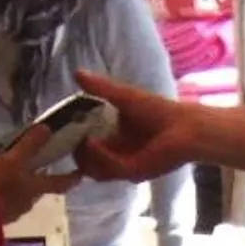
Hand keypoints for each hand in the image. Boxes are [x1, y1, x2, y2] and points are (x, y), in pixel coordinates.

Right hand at [0, 134, 79, 228]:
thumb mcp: (13, 160)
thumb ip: (29, 145)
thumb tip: (48, 129)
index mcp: (37, 189)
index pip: (62, 183)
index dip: (73, 177)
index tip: (81, 172)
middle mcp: (30, 202)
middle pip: (41, 189)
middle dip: (41, 178)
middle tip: (38, 166)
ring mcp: (15, 211)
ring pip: (23, 195)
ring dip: (21, 185)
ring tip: (12, 173)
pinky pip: (7, 202)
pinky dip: (6, 193)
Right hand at [74, 69, 204, 181]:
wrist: (185, 126)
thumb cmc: (158, 110)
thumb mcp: (124, 97)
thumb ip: (100, 89)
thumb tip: (77, 73)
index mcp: (113, 141)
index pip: (86, 147)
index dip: (73, 140)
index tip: (60, 128)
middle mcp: (116, 157)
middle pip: (86, 163)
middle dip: (75, 152)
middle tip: (63, 137)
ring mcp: (123, 167)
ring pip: (94, 170)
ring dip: (84, 156)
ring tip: (78, 139)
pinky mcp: (133, 173)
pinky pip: (109, 169)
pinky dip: (98, 156)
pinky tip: (90, 142)